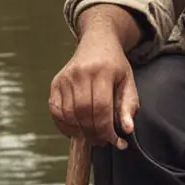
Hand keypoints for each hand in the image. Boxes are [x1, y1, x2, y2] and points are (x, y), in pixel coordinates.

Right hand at [49, 30, 139, 146]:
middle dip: (94, 133)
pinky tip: (77, 130)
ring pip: (68, 114)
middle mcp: (80, 73)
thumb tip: (127, 130)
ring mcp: (65, 78)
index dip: (107, 129)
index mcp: (102, 71)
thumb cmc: (115, 65)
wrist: (97, 42)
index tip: (116, 141)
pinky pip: (56, 111)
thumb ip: (128, 106)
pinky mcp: (55, 83)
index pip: (101, 108)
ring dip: (80, 132)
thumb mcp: (128, 82)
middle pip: (83, 113)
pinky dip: (65, 125)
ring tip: (92, 136)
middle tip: (103, 141)